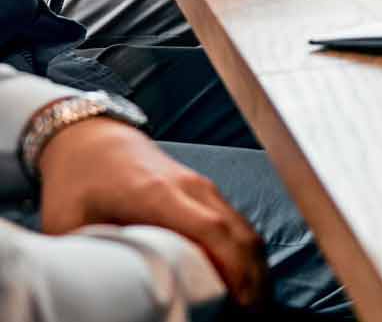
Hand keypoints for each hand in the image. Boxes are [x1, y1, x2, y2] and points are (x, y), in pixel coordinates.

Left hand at [36, 117, 265, 308]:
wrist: (92, 139)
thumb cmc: (77, 182)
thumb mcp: (64, 222)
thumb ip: (83, 257)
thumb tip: (87, 296)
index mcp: (156, 194)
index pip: (211, 231)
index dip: (232, 269)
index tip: (241, 305)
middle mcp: (191, 188)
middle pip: (239, 234)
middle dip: (254, 279)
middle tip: (252, 316)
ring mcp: (203, 188)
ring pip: (245, 230)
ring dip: (256, 269)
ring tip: (253, 307)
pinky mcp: (207, 193)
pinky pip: (238, 226)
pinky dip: (247, 256)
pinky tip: (245, 281)